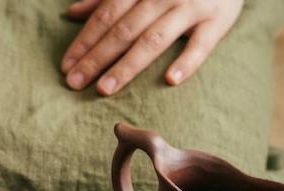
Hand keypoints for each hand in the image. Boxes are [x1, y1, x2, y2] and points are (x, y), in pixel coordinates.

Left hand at [61, 0, 242, 94]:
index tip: (66, 66)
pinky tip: (169, 80)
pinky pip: (201, 44)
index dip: (85, 41)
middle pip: (124, 30)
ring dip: (128, 65)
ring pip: (154, 39)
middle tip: (75, 83)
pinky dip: (187, 61)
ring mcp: (191, 6)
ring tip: (105, 88)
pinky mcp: (217, 20)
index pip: (106, 16)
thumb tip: (72, 12)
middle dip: (96, 58)